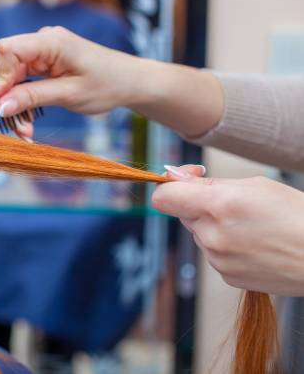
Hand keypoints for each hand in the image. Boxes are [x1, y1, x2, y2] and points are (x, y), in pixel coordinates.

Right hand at [0, 26, 141, 137]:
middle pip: (4, 64)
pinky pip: (21, 79)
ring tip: (25, 127)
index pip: (7, 49)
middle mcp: (42, 41)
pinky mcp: (43, 63)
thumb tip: (0, 106)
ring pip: (10, 75)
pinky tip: (28, 118)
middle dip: (5, 96)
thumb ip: (32, 97)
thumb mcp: (68, 95)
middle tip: (16, 125)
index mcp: (51, 41)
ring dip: (12, 102)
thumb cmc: (106, 84)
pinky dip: (21, 99)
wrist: (128, 82)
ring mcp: (41, 52)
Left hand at [153, 166, 303, 295]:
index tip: (189, 179)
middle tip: (234, 202)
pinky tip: (256, 243)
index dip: (171, 185)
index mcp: (216, 206)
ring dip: (216, 226)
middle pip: (183, 214)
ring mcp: (218, 260)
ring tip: (253, 225)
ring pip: (200, 234)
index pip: (163, 198)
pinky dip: (228, 246)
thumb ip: (207, 183)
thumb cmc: (297, 216)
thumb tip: (174, 176)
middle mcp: (212, 236)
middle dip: (200, 205)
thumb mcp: (254, 185)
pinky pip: (215, 254)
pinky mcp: (228, 277)